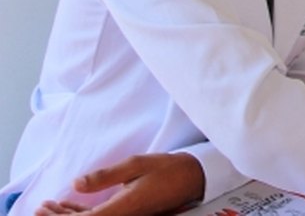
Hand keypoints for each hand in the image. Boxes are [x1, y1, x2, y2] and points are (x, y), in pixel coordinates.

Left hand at [35, 153, 203, 215]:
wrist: (193, 177)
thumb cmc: (168, 169)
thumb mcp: (137, 165)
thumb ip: (105, 176)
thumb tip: (76, 184)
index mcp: (123, 207)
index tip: (43, 209)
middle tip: (40, 207)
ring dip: (67, 215)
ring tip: (47, 206)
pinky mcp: (126, 212)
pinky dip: (80, 212)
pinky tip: (68, 205)